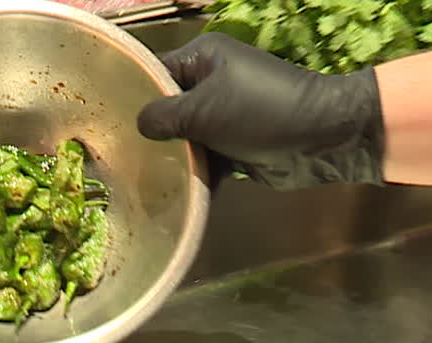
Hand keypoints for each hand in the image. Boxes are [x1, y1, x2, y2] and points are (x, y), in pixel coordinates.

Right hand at [137, 33, 386, 190]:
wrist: (324, 138)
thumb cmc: (263, 111)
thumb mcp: (204, 109)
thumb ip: (163, 116)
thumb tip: (138, 125)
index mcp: (203, 59)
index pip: (154, 73)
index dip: (132, 96)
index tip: (107, 122)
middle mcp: (211, 84)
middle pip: (167, 110)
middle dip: (150, 134)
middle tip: (119, 157)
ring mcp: (224, 116)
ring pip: (184, 140)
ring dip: (171, 160)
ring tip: (142, 179)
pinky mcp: (235, 147)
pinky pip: (204, 161)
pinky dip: (194, 177)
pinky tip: (174, 194)